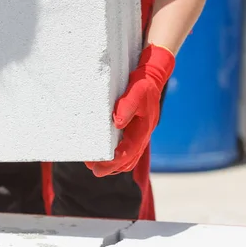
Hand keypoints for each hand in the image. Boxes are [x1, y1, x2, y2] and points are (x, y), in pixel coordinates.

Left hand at [85, 44, 174, 176]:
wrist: (152, 77)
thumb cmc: (143, 84)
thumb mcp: (136, 91)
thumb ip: (127, 106)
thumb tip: (117, 123)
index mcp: (143, 129)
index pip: (128, 152)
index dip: (113, 162)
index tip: (98, 166)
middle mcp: (142, 135)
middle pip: (128, 160)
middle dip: (111, 168)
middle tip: (93, 169)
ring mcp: (139, 134)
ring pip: (128, 158)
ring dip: (114, 165)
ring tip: (95, 165)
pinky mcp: (134, 131)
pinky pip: (126, 150)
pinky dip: (116, 157)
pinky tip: (105, 155)